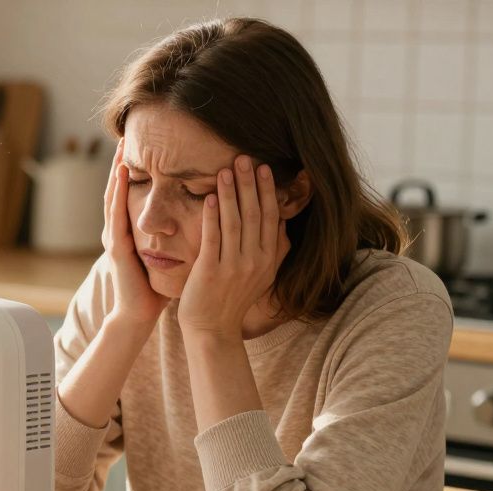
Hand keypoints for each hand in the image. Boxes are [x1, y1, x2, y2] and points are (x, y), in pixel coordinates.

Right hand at [105, 137, 169, 326]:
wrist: (139, 314)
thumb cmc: (155, 289)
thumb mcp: (165, 256)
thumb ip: (175, 238)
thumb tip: (199, 220)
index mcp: (130, 233)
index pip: (131, 197)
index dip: (135, 174)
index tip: (142, 149)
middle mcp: (117, 232)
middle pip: (117, 192)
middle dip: (119, 165)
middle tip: (123, 138)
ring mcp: (113, 239)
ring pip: (112, 198)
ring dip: (115, 173)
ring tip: (119, 150)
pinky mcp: (115, 248)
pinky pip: (115, 215)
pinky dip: (117, 194)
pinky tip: (121, 176)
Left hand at [177, 155, 289, 338]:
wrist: (212, 330)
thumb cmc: (231, 300)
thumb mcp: (260, 275)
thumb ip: (272, 250)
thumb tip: (283, 223)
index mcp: (268, 260)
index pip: (271, 217)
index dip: (268, 191)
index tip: (264, 168)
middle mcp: (255, 261)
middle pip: (255, 214)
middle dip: (250, 184)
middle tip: (244, 157)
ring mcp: (234, 267)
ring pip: (235, 222)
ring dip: (230, 193)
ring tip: (225, 170)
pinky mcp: (211, 271)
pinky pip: (213, 238)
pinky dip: (212, 216)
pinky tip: (209, 198)